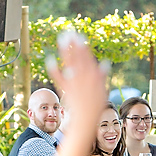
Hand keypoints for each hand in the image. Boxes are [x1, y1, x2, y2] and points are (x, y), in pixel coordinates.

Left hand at [46, 31, 108, 149]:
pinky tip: (50, 60)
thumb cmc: (95, 107)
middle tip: (69, 33)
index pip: (88, 61)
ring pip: (70, 65)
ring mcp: (75, 84)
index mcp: (94, 78)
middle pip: (79, 60)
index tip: (79, 38)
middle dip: (74, 46)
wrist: (86, 121)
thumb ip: (102, 77)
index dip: (83, 49)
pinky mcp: (66, 90)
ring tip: (62, 40)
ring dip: (66, 52)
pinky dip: (55, 70)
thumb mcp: (102, 91)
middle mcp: (85, 79)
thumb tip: (105, 63)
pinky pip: (59, 78)